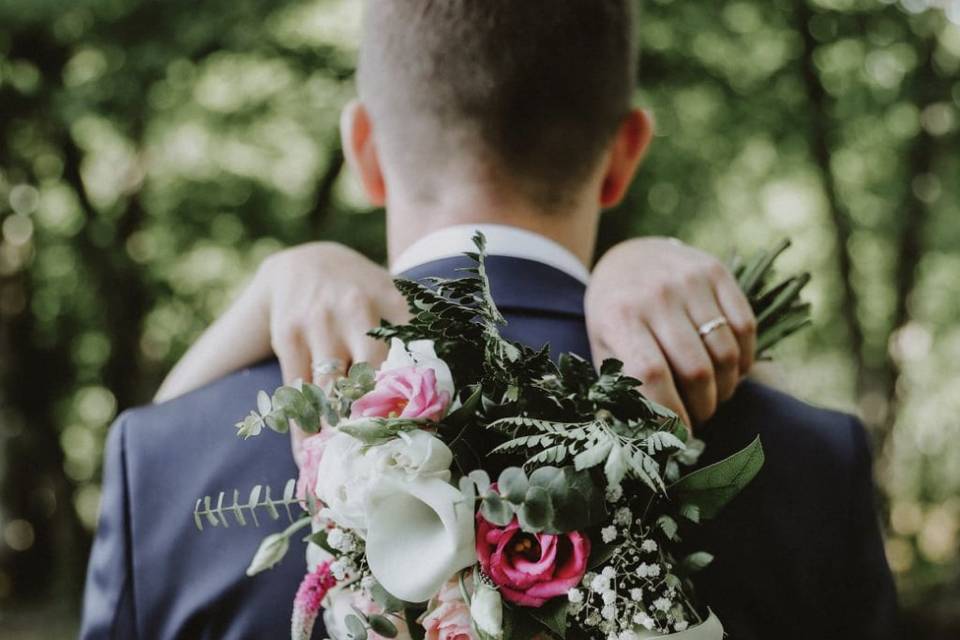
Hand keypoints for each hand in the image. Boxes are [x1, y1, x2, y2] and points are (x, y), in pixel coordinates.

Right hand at [154, 242, 406, 464]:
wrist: (305, 263)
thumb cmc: (363, 294)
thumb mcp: (393, 301)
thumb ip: (415, 339)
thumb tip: (447, 395)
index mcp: (393, 302)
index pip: (409, 355)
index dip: (416, 397)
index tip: (423, 437)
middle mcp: (356, 310)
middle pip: (369, 378)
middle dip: (374, 424)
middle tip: (382, 467)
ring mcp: (318, 323)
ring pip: (330, 391)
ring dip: (336, 435)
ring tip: (344, 474)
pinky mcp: (288, 337)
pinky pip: (298, 392)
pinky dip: (304, 428)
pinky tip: (310, 458)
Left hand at [585, 237, 756, 426]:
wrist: (631, 257)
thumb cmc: (616, 315)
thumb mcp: (605, 346)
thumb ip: (622, 386)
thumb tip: (646, 439)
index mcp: (619, 317)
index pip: (651, 375)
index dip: (670, 415)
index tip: (678, 438)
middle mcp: (655, 295)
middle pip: (695, 370)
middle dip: (702, 408)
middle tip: (698, 418)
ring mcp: (689, 280)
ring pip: (725, 353)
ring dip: (724, 389)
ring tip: (712, 396)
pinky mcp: (717, 271)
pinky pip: (745, 328)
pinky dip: (743, 360)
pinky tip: (730, 370)